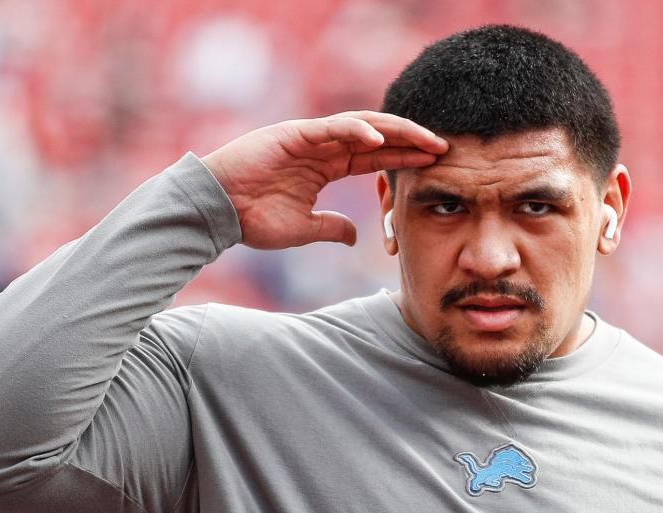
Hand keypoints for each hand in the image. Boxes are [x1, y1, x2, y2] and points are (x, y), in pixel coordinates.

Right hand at [201, 111, 447, 248]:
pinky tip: (379, 140)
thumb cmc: (252, 219)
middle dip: (411, 141)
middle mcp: (321, 147)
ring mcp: (309, 137)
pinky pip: (331, 128)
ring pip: (361, 127)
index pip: (374, 159)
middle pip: (376, 138)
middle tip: (445, 148)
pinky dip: (356, 131)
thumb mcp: (303, 229)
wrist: (217, 212)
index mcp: (325, 166)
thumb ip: (330, 227)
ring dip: (395, 131)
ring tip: (425, 139)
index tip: (435, 164)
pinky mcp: (294, 134)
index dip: (405, 159)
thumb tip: (353, 236)